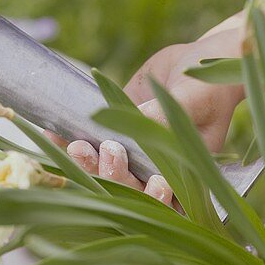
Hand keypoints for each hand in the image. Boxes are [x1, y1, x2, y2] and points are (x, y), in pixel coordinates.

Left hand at [60, 17, 246, 190]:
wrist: (198, 63)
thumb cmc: (210, 87)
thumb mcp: (194, 102)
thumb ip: (164, 117)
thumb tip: (129, 128)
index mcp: (183, 177)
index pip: (162, 201)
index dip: (150, 200)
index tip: (152, 181)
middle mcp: (154, 172)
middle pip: (127, 190)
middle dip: (109, 175)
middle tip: (99, 150)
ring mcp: (132, 154)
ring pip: (103, 172)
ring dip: (86, 164)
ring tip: (76, 145)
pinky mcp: (115, 133)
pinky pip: (90, 144)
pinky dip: (68, 143)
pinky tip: (55, 135)